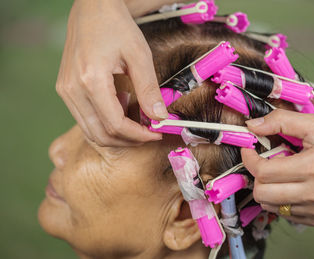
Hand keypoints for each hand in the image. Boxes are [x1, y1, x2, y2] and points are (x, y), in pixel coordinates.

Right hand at [56, 0, 166, 146]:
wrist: (92, 9)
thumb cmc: (116, 26)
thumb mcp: (139, 55)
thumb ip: (149, 89)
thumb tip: (159, 117)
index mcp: (90, 80)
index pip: (115, 124)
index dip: (138, 135)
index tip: (155, 134)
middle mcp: (72, 89)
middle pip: (100, 134)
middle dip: (128, 140)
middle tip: (147, 133)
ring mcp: (66, 91)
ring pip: (91, 131)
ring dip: (116, 133)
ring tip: (135, 118)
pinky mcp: (66, 90)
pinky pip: (85, 119)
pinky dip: (104, 122)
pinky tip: (119, 107)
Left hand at [241, 109, 313, 227]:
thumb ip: (281, 121)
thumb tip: (252, 126)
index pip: (264, 172)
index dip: (249, 159)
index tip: (249, 151)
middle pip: (262, 193)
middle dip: (256, 176)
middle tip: (264, 163)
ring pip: (271, 206)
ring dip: (267, 189)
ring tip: (280, 174)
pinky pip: (286, 214)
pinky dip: (281, 200)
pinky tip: (292, 186)